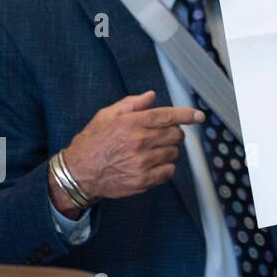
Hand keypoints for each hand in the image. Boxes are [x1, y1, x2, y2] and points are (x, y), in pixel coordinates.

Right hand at [50, 91, 202, 215]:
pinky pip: (168, 171)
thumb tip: (152, 96)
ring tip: (154, 150)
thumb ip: (131, 104)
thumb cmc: (92, 142)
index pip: (167, 116)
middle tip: (163, 135)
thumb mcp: (106, 116)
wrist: (77, 173)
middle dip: (174, 133)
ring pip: (174, 153)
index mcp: (131, 124)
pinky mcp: (142, 180)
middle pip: (175, 135)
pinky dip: (166, 166)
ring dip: (169, 150)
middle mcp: (139, 142)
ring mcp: (142, 163)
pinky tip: (153, 163)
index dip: (186, 115)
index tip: (199, 116)